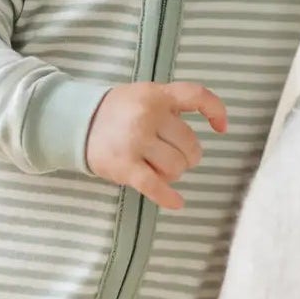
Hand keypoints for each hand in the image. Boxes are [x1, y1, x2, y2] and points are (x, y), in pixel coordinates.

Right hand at [85, 80, 227, 209]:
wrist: (77, 123)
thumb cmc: (118, 112)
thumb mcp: (145, 95)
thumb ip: (172, 105)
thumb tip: (214, 124)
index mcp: (157, 95)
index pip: (196, 96)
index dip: (216, 111)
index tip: (222, 128)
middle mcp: (148, 115)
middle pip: (190, 145)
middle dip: (187, 156)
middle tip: (172, 156)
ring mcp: (136, 141)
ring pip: (176, 167)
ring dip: (173, 173)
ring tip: (158, 168)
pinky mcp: (124, 166)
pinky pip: (155, 186)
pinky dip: (168, 197)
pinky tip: (177, 203)